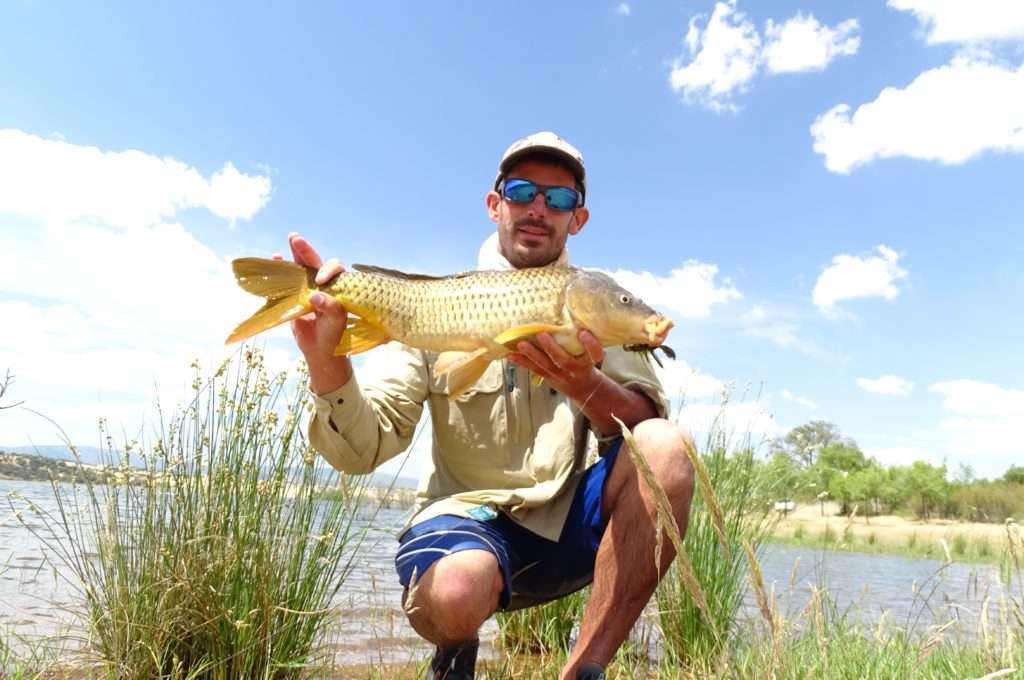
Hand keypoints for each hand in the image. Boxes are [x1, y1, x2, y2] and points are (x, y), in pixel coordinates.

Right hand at [273, 232, 351, 393]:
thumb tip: (316, 295)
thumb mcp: (336, 323)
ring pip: (302, 267)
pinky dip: (282, 268)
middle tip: (296, 238)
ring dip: (295, 253)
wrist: (320, 349)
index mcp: (338, 288)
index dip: (327, 270)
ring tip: (290, 239)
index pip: (335, 270)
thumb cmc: (333, 335)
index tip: (321, 281)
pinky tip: (275, 257)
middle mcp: (323, 284)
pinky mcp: (295, 295)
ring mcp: (308, 288)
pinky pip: (287, 280)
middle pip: (315, 262)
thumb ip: (331, 308)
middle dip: (306, 250)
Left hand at [507, 331, 604, 401]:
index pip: (594, 354)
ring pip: (545, 365)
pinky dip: (521, 361)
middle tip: (542, 334)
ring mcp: (560, 374)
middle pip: (563, 360)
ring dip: (532, 354)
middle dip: (551, 348)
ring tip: (521, 343)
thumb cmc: (586, 362)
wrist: (583, 388)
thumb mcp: (590, 353)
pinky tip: (510, 354)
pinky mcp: (548, 376)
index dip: (591, 345)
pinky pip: (534, 369)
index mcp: (588, 362)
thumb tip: (574, 313)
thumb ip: (583, 341)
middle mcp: (575, 370)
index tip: (584, 333)